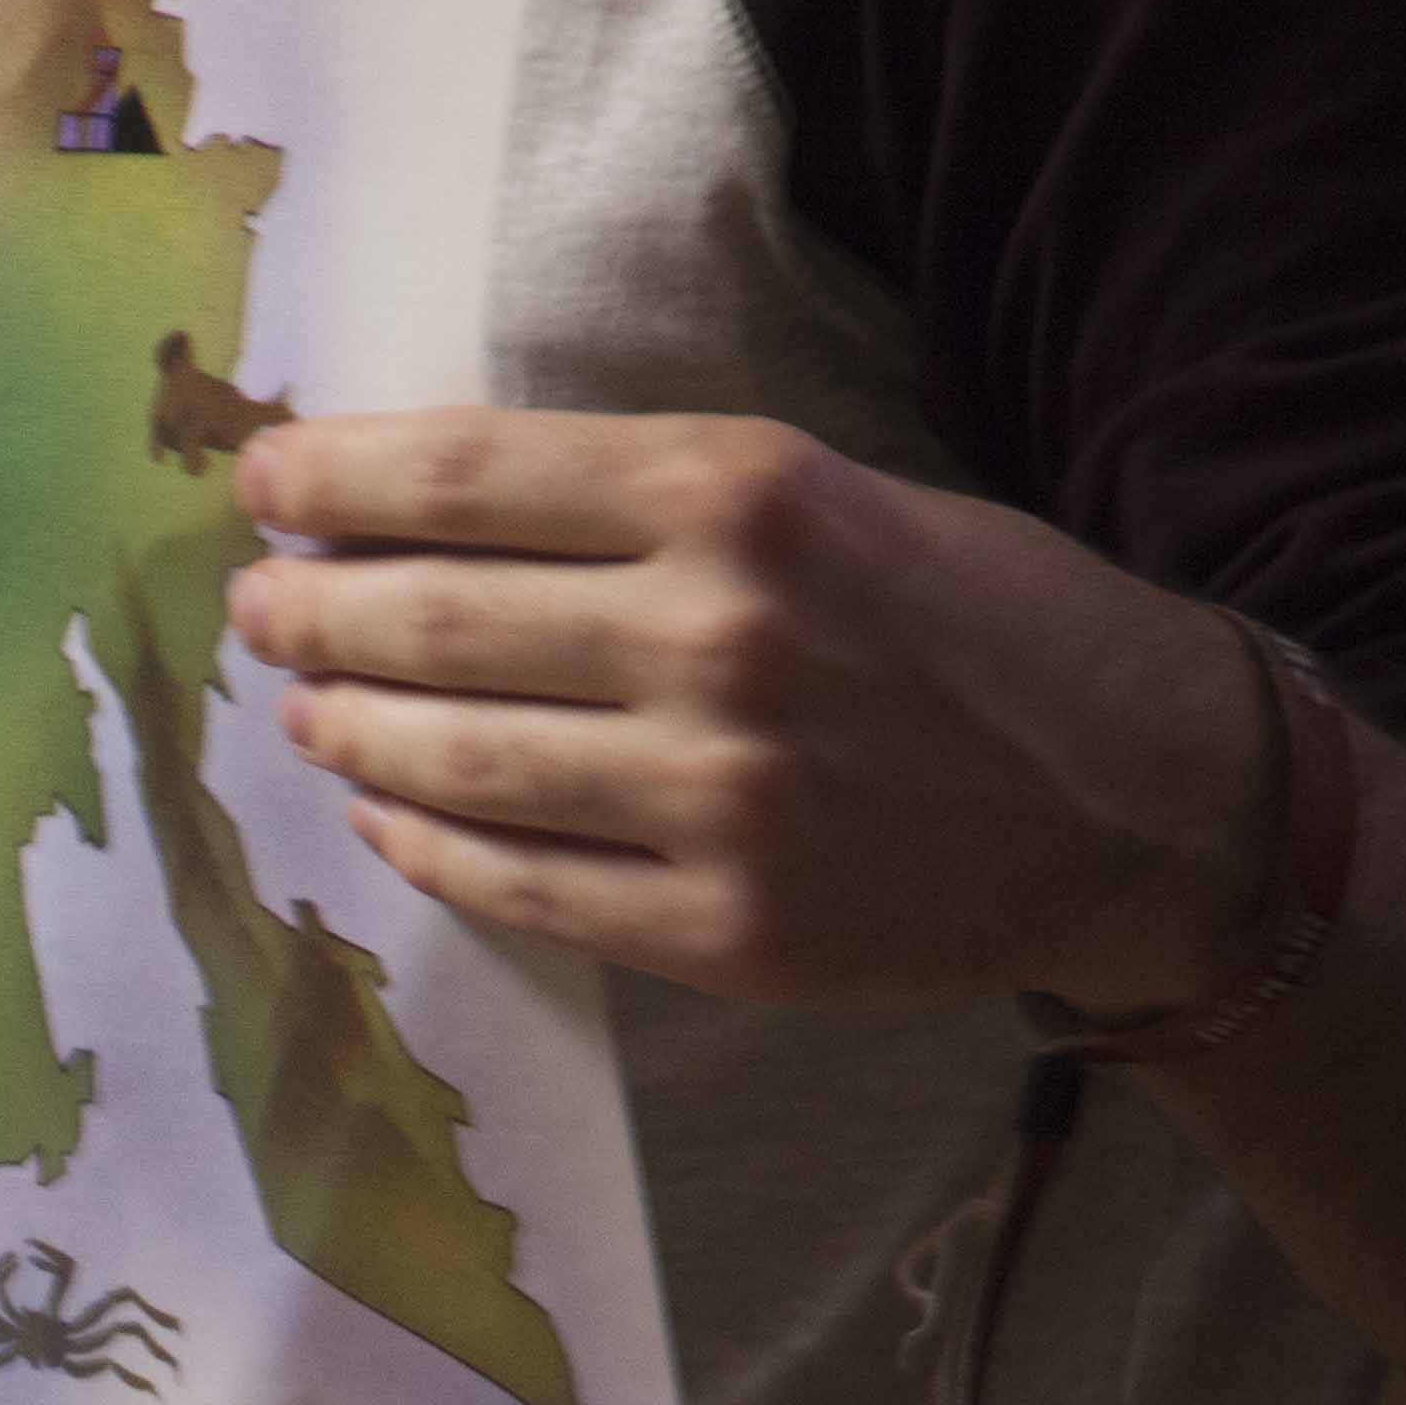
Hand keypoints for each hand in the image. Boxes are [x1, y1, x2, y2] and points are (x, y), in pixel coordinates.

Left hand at [225, 411, 1276, 1015]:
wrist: (1143, 799)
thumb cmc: (972, 623)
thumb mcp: (826, 496)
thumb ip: (639, 508)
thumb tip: (418, 512)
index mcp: (743, 495)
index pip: (470, 477)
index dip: (334, 478)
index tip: (261, 478)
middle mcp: (718, 638)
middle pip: (435, 623)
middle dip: (314, 613)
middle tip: (261, 609)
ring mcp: (718, 797)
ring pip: (453, 761)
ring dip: (349, 731)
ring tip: (304, 708)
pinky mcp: (724, 927)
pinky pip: (518, 884)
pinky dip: (425, 843)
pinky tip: (384, 814)